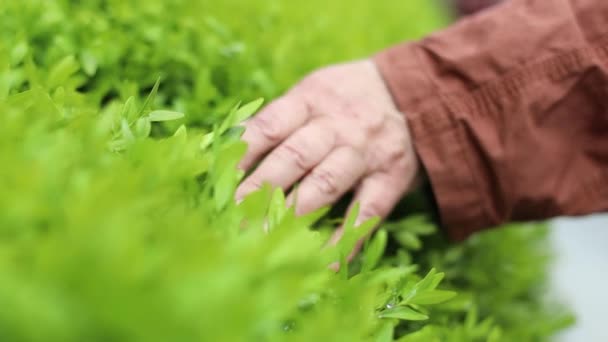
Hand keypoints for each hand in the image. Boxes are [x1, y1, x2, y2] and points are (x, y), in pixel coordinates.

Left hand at [236, 59, 420, 244]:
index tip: (219, 181)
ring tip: (265, 238)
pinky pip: (367, 211)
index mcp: (311, 99)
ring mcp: (366, 152)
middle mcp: (338, 125)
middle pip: (295, 156)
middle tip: (234, 217)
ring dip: (295, 213)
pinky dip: (347, 238)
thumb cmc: (344, 97)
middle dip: (261, 189)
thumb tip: (223, 148)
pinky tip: (326, 261)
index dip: (242, 154)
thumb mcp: (311, 91)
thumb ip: (276, 119)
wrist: (410, 91)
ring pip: (327, 183)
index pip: (270, 126)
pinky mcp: (390, 177)